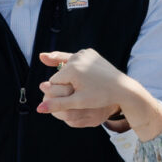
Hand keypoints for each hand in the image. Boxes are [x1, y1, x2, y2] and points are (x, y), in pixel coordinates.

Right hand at [39, 49, 161, 139]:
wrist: (122, 88)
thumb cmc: (100, 96)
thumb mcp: (78, 102)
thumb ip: (57, 104)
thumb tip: (38, 108)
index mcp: (72, 69)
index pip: (54, 82)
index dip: (61, 92)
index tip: (74, 97)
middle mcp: (76, 57)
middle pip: (61, 73)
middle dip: (66, 83)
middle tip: (82, 90)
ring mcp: (84, 52)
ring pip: (68, 67)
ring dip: (71, 75)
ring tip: (83, 83)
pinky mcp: (90, 52)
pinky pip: (77, 61)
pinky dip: (77, 67)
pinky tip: (82, 74)